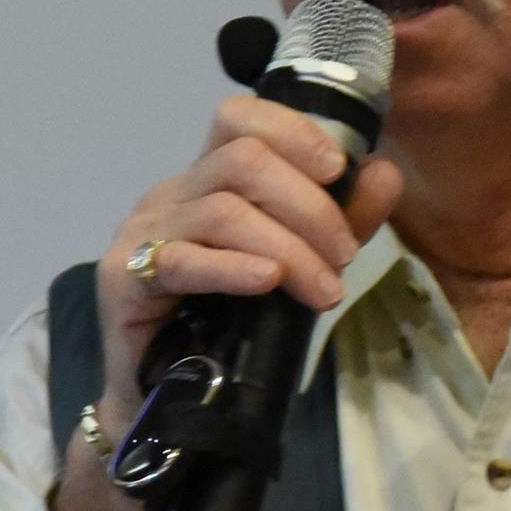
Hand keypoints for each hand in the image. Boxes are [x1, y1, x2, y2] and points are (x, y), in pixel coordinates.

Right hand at [93, 94, 403, 431]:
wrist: (165, 392)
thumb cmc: (229, 320)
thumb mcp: (301, 260)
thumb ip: (343, 218)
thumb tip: (384, 174)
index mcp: (210, 177)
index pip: (240, 118)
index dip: (292, 131)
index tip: (339, 169)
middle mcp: (173, 192)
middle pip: (242, 160)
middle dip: (308, 205)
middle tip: (344, 255)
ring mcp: (144, 232)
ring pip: (222, 210)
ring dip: (289, 247)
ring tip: (324, 290)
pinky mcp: (125, 278)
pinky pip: (181, 261)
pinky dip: (233, 268)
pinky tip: (268, 281)